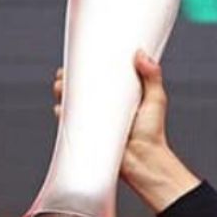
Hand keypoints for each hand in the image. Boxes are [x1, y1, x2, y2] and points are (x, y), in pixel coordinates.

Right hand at [51, 51, 199, 212]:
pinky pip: (69, 124)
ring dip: (62, 93)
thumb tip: (141, 55)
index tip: (79, 58)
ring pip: (71, 104)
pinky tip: (60, 109)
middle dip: (68, 79)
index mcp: (119, 97)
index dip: (86, 68)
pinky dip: (62, 115)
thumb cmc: (153, 134)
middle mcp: (104, 108)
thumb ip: (152, 77)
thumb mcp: (156, 100)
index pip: (99, 79)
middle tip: (65, 73)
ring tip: (60, 86)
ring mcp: (94, 121)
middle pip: (80, 89)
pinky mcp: (88, 135)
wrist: (145, 161)